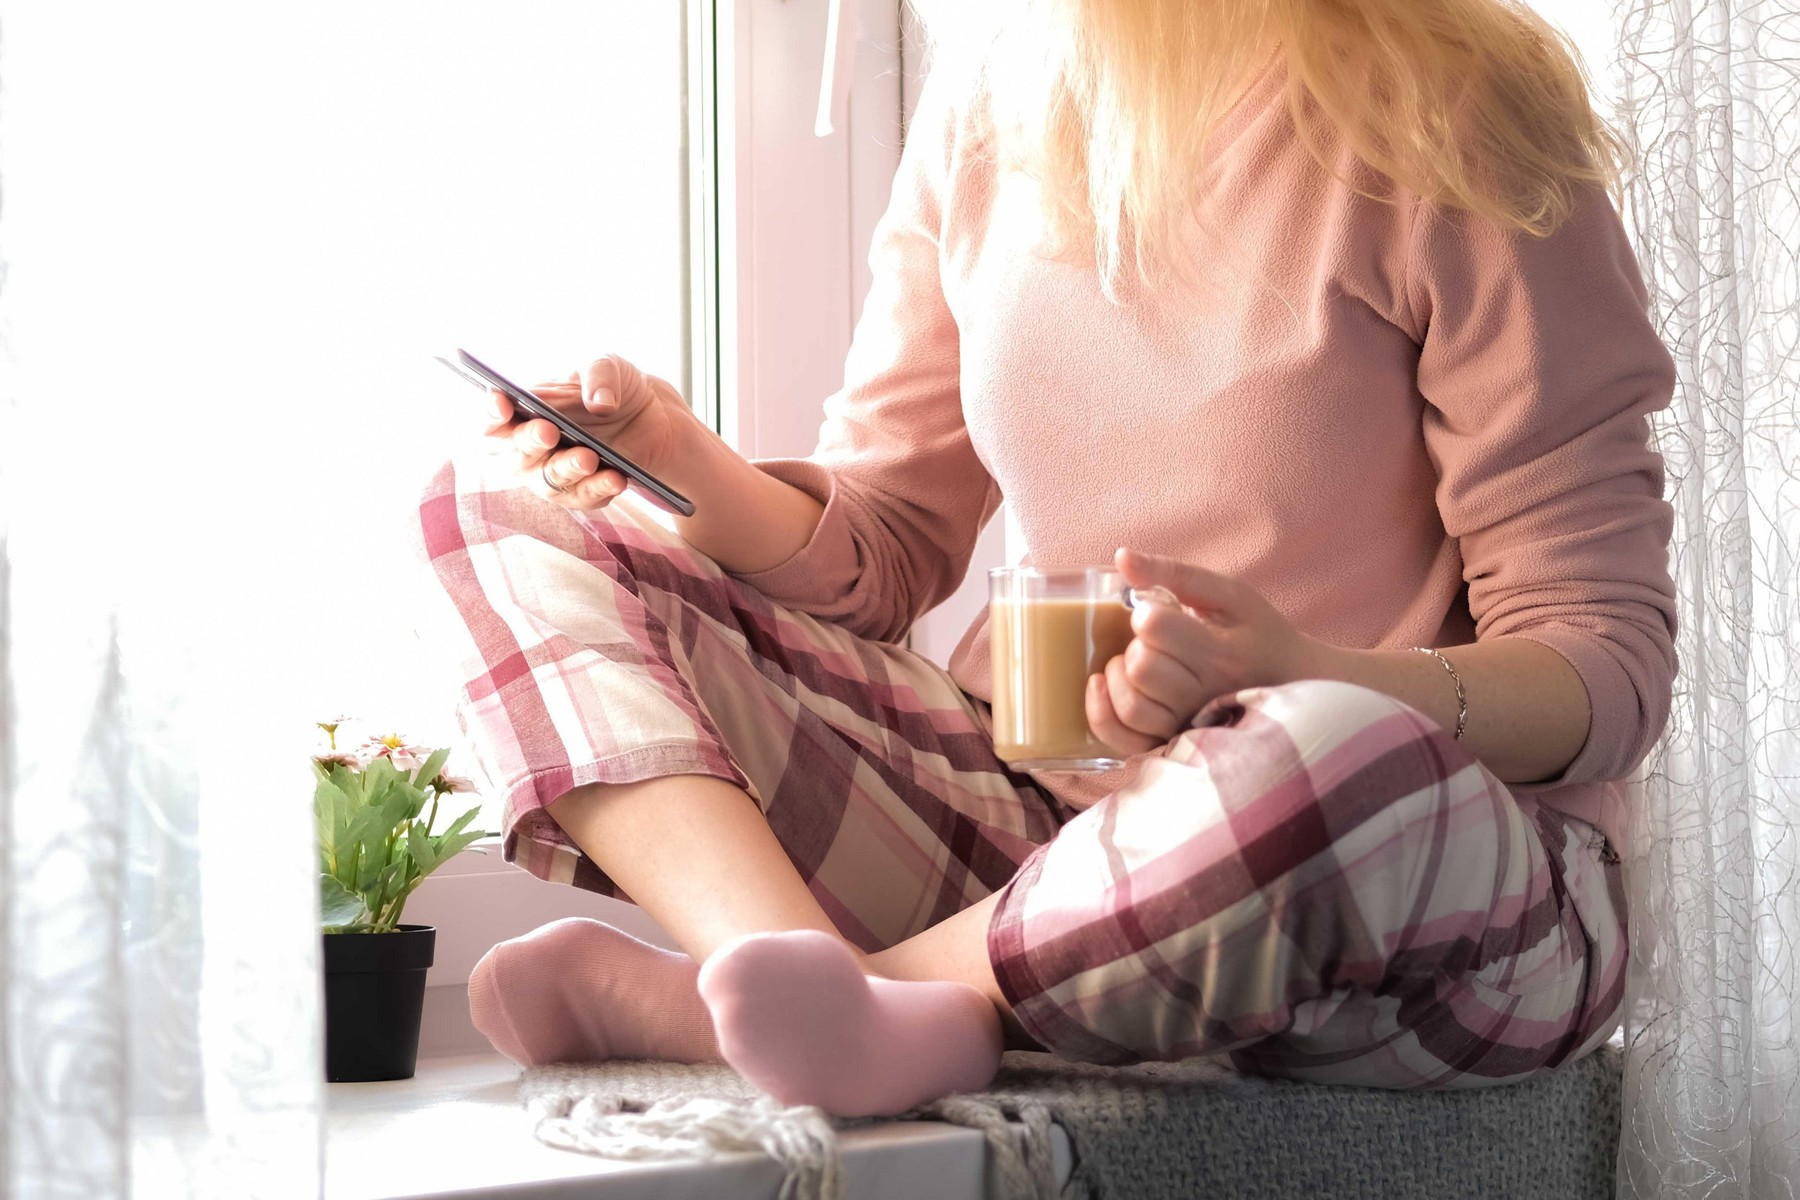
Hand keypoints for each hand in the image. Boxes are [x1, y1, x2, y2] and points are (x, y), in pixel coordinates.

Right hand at [481, 354, 692, 509]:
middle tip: (549, 432)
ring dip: (567, 470)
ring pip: (549, 483)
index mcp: (526, 412)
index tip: (501, 402)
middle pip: (518, 454)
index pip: (494, 419)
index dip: (491, 413)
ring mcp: (557, 474)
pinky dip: (600, 488)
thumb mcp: (609, 366)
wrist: (654, 417)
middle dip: (531, 442)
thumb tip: (599, 404)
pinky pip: (585, 498)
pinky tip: (617, 477)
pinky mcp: (585, 493)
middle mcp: (533, 448)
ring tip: (589, 458)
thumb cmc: (614, 388)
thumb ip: (599, 375)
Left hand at [1085, 548, 1324, 755]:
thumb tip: (1122, 556)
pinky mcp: (1171, 744)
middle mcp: (1205, 696)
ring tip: (1133, 662)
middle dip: (1135, 645)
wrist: (1291, 686)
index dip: (1145, 611)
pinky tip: (1103, 687)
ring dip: (1117, 677)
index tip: (1158, 612)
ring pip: (1131, 706)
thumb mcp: (1230, 595)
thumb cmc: (1258, 634)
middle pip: (1141, 667)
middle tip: (1152, 641)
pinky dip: (1101, 714)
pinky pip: (1123, 741)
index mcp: (1221, 654)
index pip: (1154, 626)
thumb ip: (1175, 573)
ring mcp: (1187, 726)